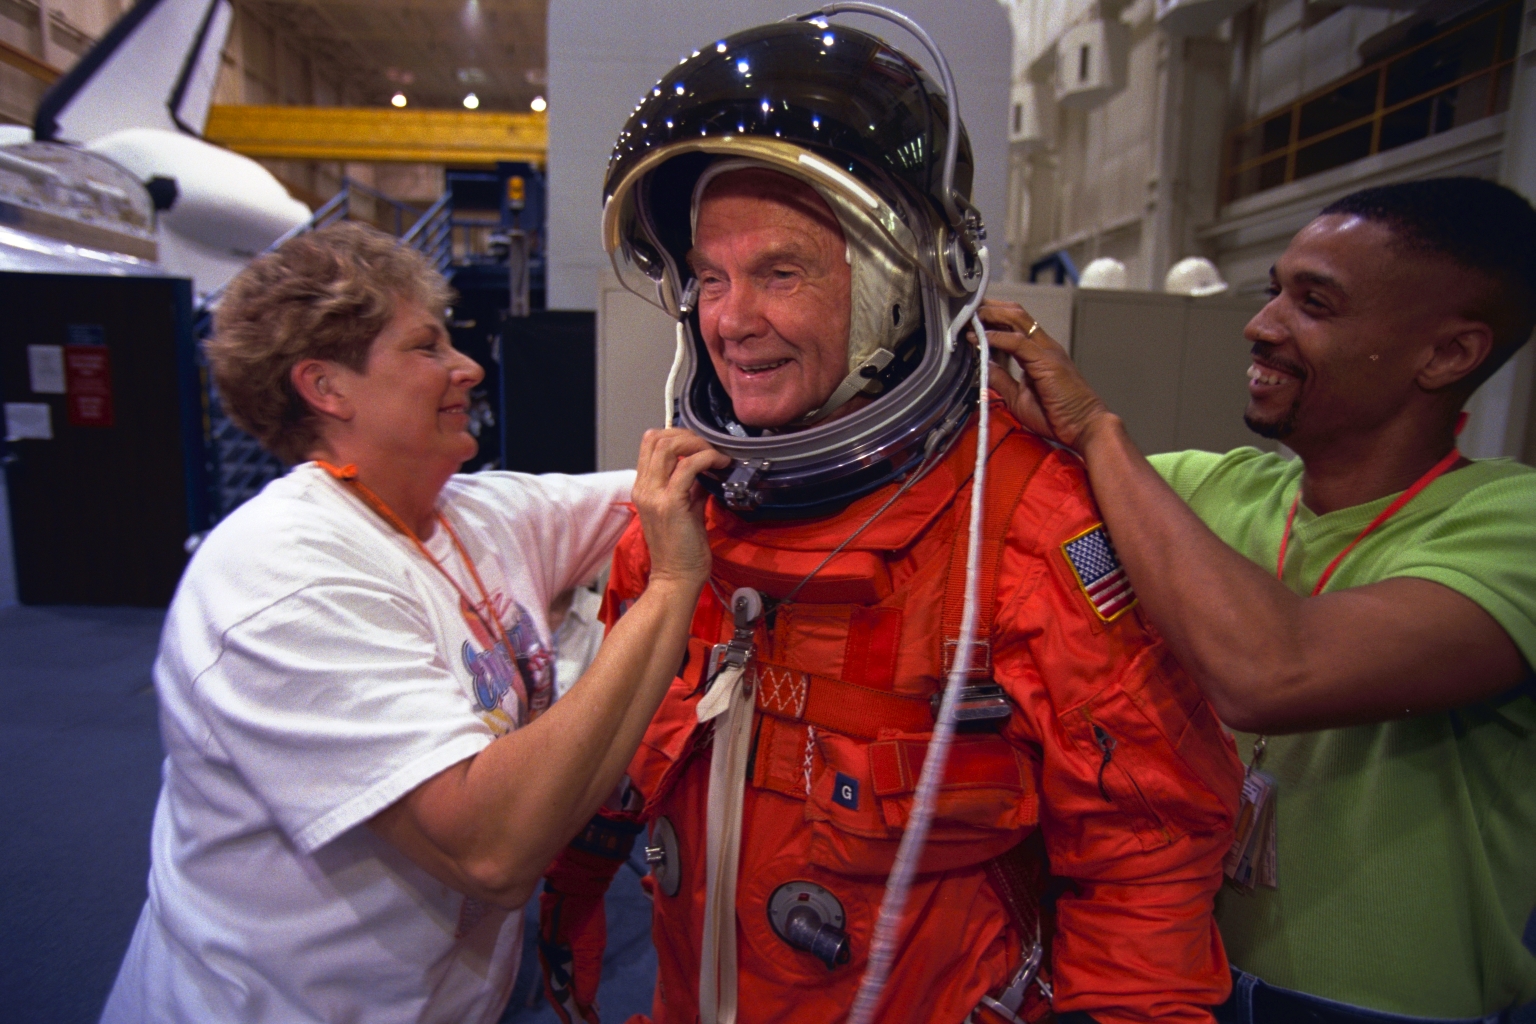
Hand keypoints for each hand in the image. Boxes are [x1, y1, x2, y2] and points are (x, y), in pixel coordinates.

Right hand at [632, 428, 729, 586]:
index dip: (676, 436)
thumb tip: (708, 471)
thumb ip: (692, 488)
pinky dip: (707, 458)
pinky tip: (720, 465)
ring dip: (697, 444)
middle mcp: (644, 488)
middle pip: (656, 438)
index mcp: (644, 488)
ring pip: (668, 446)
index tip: (699, 445)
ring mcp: (654, 495)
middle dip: (687, 435)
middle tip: (709, 447)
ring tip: (715, 455)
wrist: (676, 578)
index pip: (650, 444)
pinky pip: (688, 467)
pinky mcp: (671, 504)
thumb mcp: (685, 509)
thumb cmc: (681, 550)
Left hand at [972, 300, 1114, 450]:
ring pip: (1017, 320)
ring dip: (991, 315)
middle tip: (967, 309)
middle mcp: (1044, 346)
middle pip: (1015, 314)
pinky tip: (981, 337)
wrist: (1084, 427)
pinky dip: (997, 337)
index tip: (971, 319)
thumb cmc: (1059, 415)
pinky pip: (1018, 343)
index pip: (1014, 325)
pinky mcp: (1047, 361)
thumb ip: (1002, 379)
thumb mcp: (1018, 397)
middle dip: (990, 308)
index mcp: (1039, 353)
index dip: (992, 318)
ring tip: (971, 316)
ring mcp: (1047, 351)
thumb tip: (983, 367)